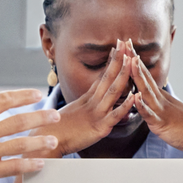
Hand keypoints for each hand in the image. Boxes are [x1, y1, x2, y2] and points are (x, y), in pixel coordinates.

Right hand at [0, 72, 59, 182]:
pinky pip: (11, 168)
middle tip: (56, 116)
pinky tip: (41, 163)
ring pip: (18, 145)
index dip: (23, 96)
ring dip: (39, 142)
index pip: (3, 100)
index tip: (37, 95)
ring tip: (54, 141)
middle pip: (17, 121)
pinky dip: (28, 165)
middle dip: (40, 117)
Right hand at [27, 40, 135, 157]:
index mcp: (86, 99)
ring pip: (113, 91)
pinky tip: (135, 97)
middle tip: (126, 42)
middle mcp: (92, 103)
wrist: (47, 140)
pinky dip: (126, 106)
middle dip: (118, 60)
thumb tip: (86, 101)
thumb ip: (82, 106)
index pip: (101, 76)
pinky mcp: (99, 127)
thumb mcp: (71, 113)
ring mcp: (96, 113)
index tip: (118, 47)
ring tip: (132, 60)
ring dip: (123, 74)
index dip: (111, 62)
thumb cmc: (56, 129)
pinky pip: (114, 115)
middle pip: (107, 77)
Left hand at [127, 41, 182, 157]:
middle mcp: (160, 99)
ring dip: (138, 76)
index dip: (134, 60)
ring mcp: (161, 110)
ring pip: (147, 91)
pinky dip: (142, 106)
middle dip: (133, 60)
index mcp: (159, 96)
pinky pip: (150, 115)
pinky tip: (135, 98)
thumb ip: (156, 103)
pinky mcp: (162, 124)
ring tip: (130, 61)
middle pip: (145, 76)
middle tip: (125, 42)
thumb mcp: (167, 110)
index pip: (145, 74)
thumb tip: (146, 96)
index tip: (126, 44)